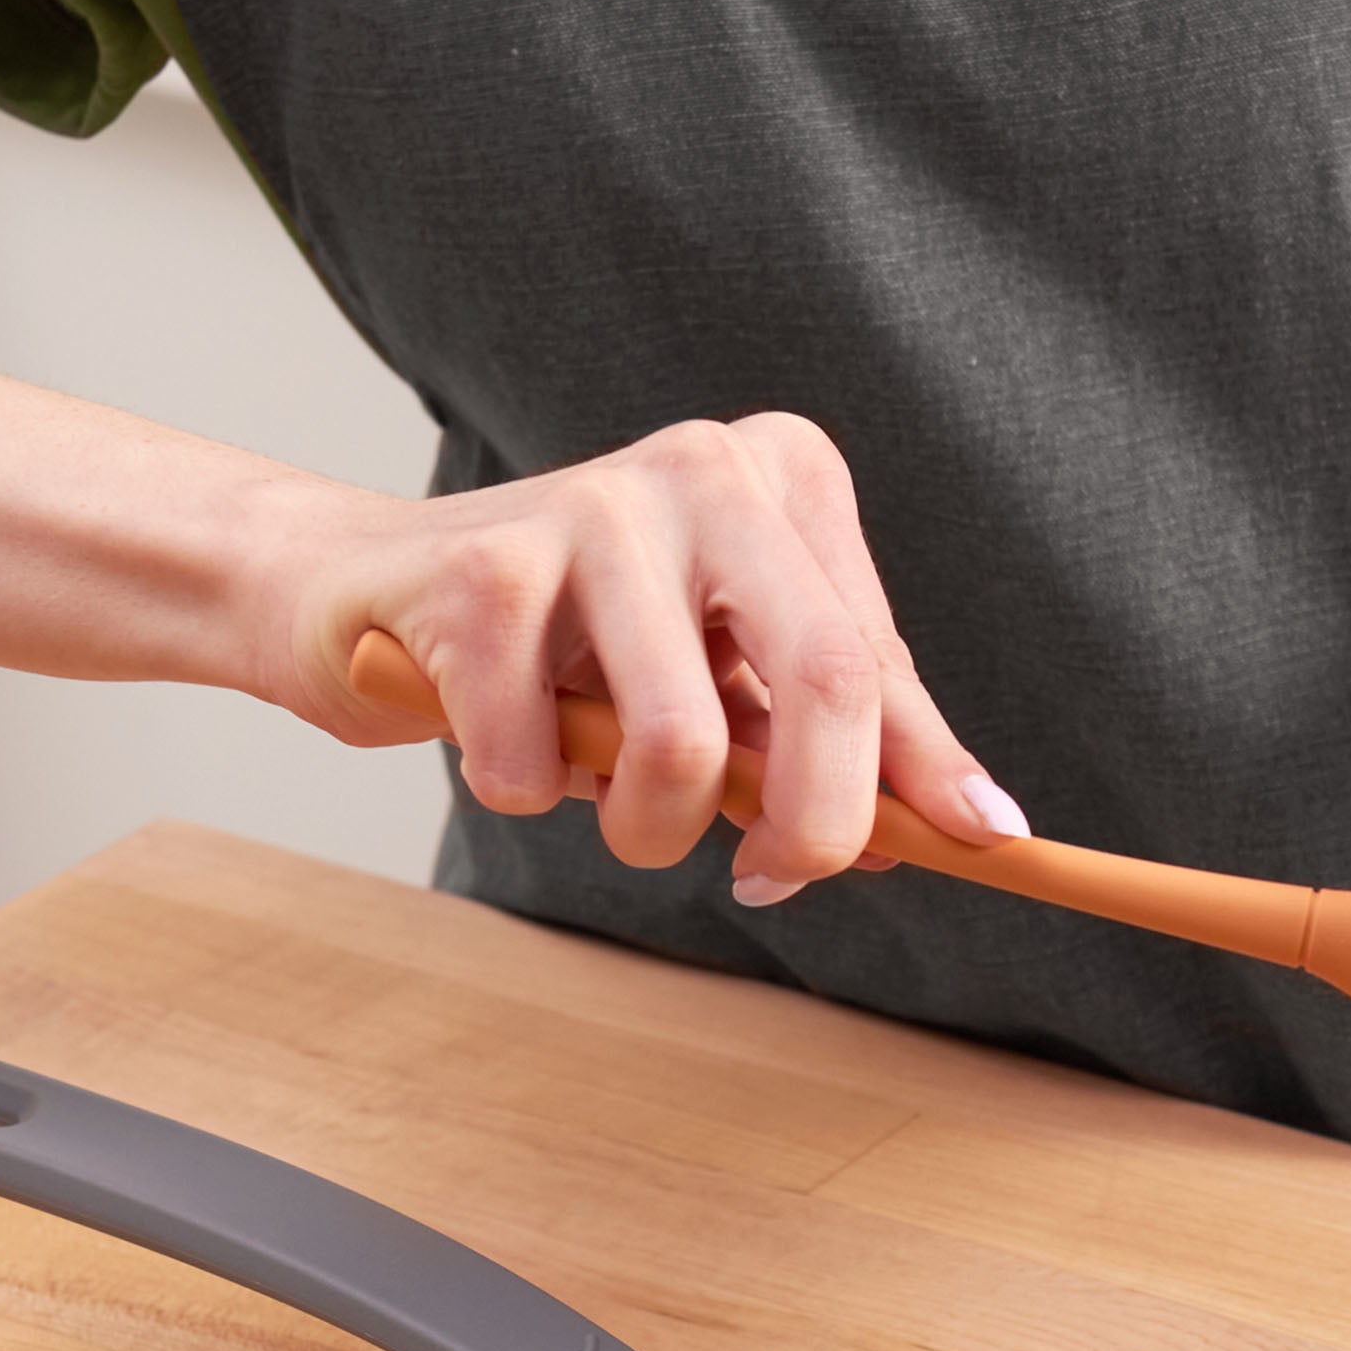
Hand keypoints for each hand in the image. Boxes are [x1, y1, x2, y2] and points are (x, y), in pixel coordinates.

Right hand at [254, 410, 1025, 904]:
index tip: (982, 843)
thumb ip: (828, 742)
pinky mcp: (484, 568)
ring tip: (612, 807)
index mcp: (784, 482)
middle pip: (823, 680)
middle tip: (770, 881)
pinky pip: (538, 764)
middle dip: (817, 823)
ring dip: (646, 832)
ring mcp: (595, 507)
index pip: (875, 660)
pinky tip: (502, 741)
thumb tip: (965, 824)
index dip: (924, 774)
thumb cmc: (572, 648)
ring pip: (682, 746)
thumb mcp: (723, 683)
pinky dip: (523, 794)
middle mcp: (707, 470)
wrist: (368, 589)